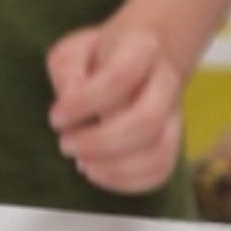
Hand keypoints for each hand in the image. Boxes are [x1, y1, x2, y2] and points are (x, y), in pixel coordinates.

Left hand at [46, 22, 185, 195]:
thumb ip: (68, 71)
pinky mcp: (172, 141)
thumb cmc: (99, 56)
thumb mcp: (73, 50)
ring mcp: (174, 114)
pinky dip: (126, 182)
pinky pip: (161, 171)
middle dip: (100, 141)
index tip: (55, 118)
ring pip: (160, 152)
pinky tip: (97, 171)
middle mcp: (166, 82)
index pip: (120, 78)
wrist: (140, 58)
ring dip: (114, 167)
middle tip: (66, 144)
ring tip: (81, 162)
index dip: (84, 103)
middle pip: (147, 120)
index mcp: (141, 48)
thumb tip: (70, 102)